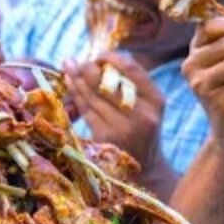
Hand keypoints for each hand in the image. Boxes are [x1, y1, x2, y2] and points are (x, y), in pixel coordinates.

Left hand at [63, 53, 165, 169]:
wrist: (144, 169)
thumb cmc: (142, 129)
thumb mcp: (148, 106)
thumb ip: (132, 83)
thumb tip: (102, 57)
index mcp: (155, 101)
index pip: (131, 69)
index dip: (110, 58)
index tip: (98, 54)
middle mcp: (141, 115)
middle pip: (106, 83)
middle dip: (87, 68)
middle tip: (75, 61)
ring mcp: (122, 128)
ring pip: (92, 96)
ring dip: (76, 79)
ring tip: (68, 67)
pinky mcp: (105, 138)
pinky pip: (86, 111)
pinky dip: (76, 96)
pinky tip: (70, 85)